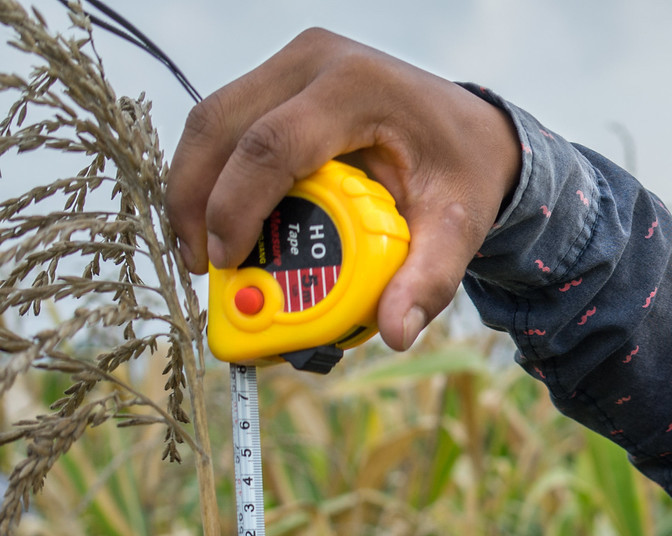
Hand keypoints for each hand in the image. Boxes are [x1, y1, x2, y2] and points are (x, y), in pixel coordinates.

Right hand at [168, 28, 521, 350]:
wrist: (472, 128)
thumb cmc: (464, 169)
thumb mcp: (459, 222)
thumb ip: (430, 277)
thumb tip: (396, 331)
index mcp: (358, 88)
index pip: (272, 144)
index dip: (235, 205)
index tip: (227, 262)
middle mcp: (316, 62)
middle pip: (222, 125)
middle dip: (195, 199)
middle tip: (202, 265)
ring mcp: (292, 65)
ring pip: (211, 122)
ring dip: (194, 187)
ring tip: (202, 251)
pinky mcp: (278, 80)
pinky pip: (226, 125)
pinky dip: (212, 174)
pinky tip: (218, 222)